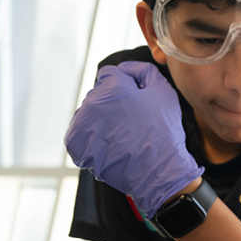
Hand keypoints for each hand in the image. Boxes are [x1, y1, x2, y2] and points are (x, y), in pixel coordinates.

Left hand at [64, 61, 202, 217]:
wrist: (158, 171)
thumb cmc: (162, 131)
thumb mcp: (163, 92)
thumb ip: (143, 70)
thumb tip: (125, 68)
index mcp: (110, 86)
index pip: (110, 74)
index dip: (125, 86)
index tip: (136, 103)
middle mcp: (90, 102)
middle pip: (98, 94)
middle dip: (112, 102)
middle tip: (132, 121)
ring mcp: (81, 124)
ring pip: (88, 112)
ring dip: (100, 119)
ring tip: (121, 135)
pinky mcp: (76, 144)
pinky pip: (80, 132)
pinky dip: (92, 137)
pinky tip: (109, 145)